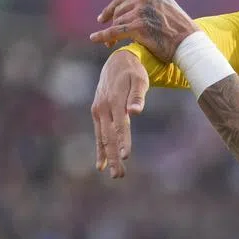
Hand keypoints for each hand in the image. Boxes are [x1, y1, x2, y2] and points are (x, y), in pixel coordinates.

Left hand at [89, 0, 196, 62]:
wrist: (189, 43)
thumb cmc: (178, 26)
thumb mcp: (162, 2)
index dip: (110, 10)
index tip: (103, 18)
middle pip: (118, 11)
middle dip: (112, 23)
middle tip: (107, 35)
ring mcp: (140, 11)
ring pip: (117, 22)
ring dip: (111, 34)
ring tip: (110, 44)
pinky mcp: (137, 26)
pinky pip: (114, 32)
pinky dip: (103, 36)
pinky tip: (95, 39)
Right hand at [91, 50, 149, 178]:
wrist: (117, 63)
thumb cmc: (133, 72)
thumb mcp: (139, 80)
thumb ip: (137, 96)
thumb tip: (135, 112)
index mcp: (114, 102)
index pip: (120, 126)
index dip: (123, 141)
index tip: (126, 156)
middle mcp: (103, 109)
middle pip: (109, 137)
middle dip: (114, 157)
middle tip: (119, 175)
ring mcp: (98, 112)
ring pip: (103, 139)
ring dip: (108, 157)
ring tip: (116, 174)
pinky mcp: (98, 114)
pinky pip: (99, 135)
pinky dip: (100, 149)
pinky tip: (101, 165)